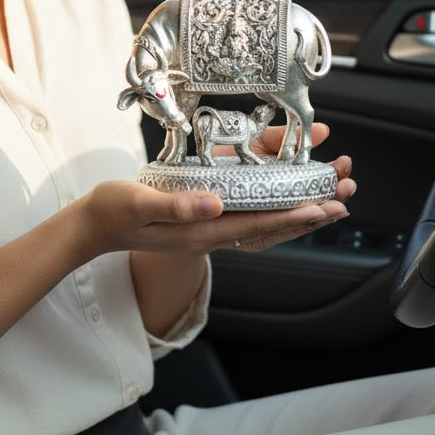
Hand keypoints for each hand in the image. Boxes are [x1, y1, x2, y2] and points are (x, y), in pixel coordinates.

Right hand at [76, 127, 354, 258]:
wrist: (93, 225)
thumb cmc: (113, 211)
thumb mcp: (139, 202)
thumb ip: (176, 205)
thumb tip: (215, 204)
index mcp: (198, 231)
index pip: (254, 226)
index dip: (290, 216)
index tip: (321, 206)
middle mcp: (209, 234)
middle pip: (268, 228)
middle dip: (306, 215)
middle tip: (341, 200)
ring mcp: (207, 230)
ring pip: (262, 225)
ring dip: (296, 213)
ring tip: (327, 202)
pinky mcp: (202, 221)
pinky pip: (247, 219)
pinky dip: (272, 210)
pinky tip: (283, 202)